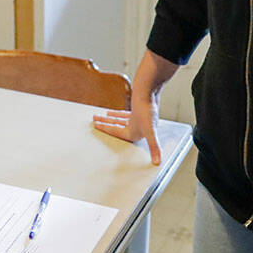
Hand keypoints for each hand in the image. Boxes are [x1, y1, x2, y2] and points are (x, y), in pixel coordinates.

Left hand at [91, 50, 175, 164]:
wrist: (150, 90)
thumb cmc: (149, 109)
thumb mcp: (150, 130)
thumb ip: (154, 147)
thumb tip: (158, 162)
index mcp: (138, 133)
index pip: (118, 133)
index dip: (106, 129)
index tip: (96, 127)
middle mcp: (138, 127)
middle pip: (117, 127)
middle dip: (105, 124)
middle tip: (94, 121)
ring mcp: (137, 119)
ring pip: (119, 121)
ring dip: (109, 119)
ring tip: (99, 116)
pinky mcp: (137, 110)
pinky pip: (124, 115)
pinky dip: (117, 114)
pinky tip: (111, 113)